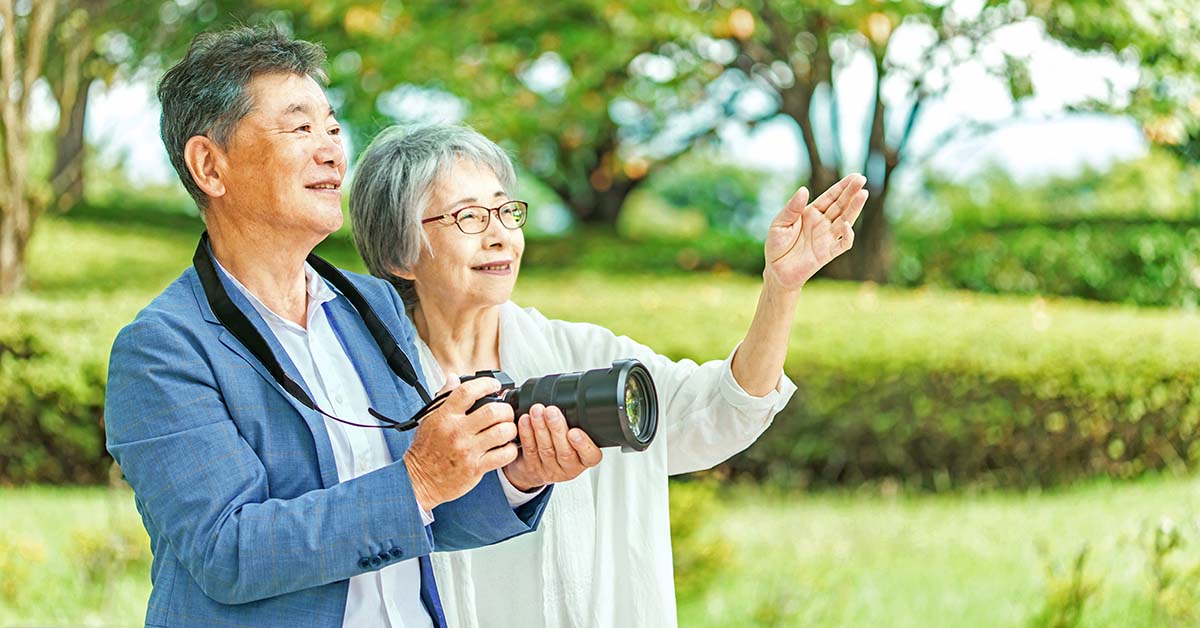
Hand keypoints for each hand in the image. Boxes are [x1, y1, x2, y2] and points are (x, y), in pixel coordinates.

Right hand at [403, 375, 519, 510]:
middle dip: (506, 409)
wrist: (419, 480)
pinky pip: (503, 455)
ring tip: (508, 429)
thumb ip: (443, 397)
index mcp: (445, 416)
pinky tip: (507, 447)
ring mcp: (467, 450)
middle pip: (493, 411)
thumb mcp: (429, 419)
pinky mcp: (475, 468)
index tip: (495, 385)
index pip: (467, 391)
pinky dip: (510, 449)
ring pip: (502, 432)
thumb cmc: (425, 449)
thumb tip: (453, 378)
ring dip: (511, 429)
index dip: (486, 383)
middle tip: (506, 412)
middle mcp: (456, 431)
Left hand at [503, 404, 601, 491]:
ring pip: (546, 449)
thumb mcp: (575, 439)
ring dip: (540, 427)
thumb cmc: (561, 447)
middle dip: (557, 428)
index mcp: (584, 459)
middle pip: (565, 451)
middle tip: (551, 411)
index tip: (574, 432)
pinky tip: (525, 421)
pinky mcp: (532, 468)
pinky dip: (527, 433)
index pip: (591, 456)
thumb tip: (573, 401)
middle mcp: (568, 467)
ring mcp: (550, 470)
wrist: (537, 468)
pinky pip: (530, 450)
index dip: (583, 445)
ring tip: (537, 411)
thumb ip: (576, 424)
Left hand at [764, 174, 868, 292]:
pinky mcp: (828, 253)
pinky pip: (843, 244)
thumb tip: (804, 190)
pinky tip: (846, 225)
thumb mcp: (779, 223)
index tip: (855, 177)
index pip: (830, 197)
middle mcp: (822, 223)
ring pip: (845, 221)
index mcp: (811, 213)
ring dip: (854, 208)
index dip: (842, 187)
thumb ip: (792, 208)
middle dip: (851, 193)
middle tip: (862, 179)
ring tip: (863, 194)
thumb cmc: (776, 245)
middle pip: (840, 205)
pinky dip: (847, 235)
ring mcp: (827, 238)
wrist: (775, 271)